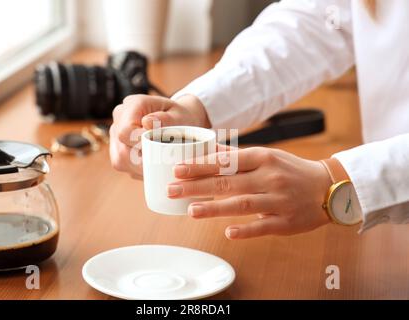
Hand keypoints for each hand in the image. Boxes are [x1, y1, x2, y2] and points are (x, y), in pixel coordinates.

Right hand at [110, 94, 209, 178]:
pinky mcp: (116, 147)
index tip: (161, 149)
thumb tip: (147, 122)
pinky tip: (152, 164)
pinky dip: (138, 169)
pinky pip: (122, 164)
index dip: (141, 145)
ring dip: (140, 167)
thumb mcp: (180, 116)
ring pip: (120, 160)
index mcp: (133, 104)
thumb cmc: (180, 118)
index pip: (126, 131)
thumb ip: (166, 120)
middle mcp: (119, 116)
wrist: (178, 121)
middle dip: (144, 160)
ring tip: (160, 163)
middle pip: (122, 149)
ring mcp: (115, 132)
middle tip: (165, 161)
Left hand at [167, 147, 332, 238]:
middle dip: (196, 186)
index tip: (178, 170)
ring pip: (242, 204)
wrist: (329, 187)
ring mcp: (278, 200)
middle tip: (172, 189)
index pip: (226, 161)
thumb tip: (208, 152)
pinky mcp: (286, 221)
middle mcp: (270, 177)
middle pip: (227, 182)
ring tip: (190, 210)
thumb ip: (238, 157)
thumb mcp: (267, 157)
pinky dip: (246, 230)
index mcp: (263, 158)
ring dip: (214, 207)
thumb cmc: (291, 170)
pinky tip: (228, 233)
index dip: (200, 166)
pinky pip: (263, 226)